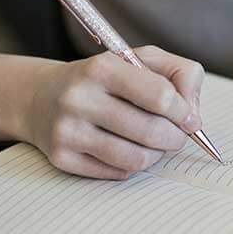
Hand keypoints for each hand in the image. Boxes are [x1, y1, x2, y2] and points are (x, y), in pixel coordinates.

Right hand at [25, 46, 203, 178]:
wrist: (39, 97)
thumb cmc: (104, 79)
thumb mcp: (140, 60)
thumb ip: (180, 74)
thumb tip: (193, 116)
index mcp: (101, 67)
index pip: (161, 96)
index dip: (184, 112)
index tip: (189, 118)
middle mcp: (79, 98)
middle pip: (152, 131)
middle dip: (176, 138)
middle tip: (177, 136)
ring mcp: (67, 130)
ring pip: (137, 158)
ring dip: (157, 154)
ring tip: (155, 144)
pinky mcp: (62, 158)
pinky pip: (118, 173)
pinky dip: (133, 165)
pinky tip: (127, 149)